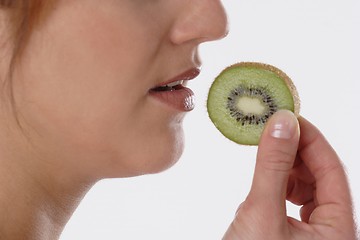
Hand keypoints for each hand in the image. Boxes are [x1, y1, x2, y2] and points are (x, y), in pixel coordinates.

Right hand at [223, 110, 357, 239]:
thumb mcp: (262, 211)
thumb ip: (273, 166)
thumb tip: (282, 122)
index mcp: (338, 231)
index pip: (333, 170)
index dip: (311, 139)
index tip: (288, 118)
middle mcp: (330, 233)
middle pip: (321, 178)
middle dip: (297, 152)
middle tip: (273, 131)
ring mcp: (311, 236)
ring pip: (306, 188)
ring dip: (286, 168)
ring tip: (266, 153)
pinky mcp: (291, 235)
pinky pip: (291, 201)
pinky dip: (277, 185)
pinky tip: (263, 180)